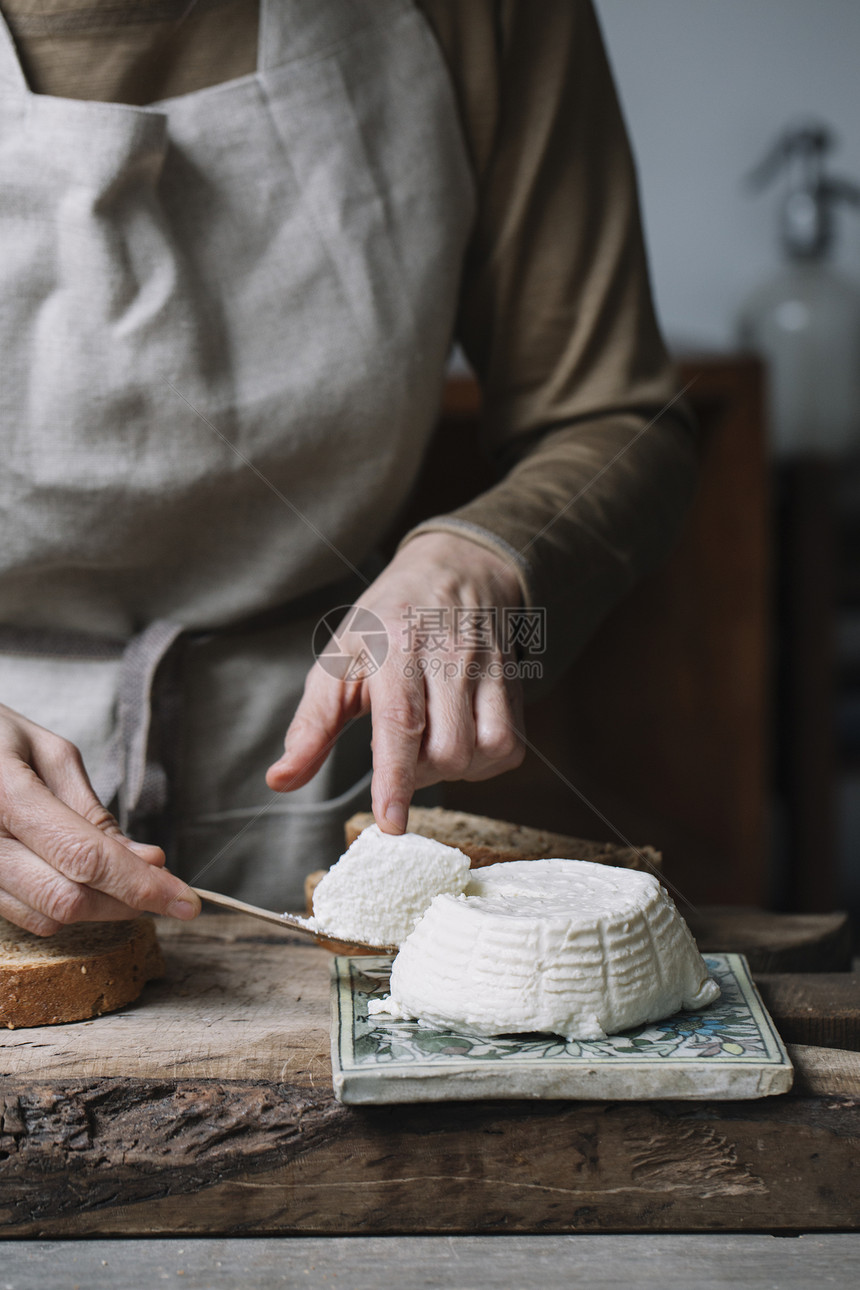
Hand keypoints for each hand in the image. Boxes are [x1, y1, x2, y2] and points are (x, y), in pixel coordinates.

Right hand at [0, 704, 200, 934]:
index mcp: (7, 794)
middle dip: (125, 902)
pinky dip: (61, 906)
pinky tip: (76, 879)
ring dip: (97, 908)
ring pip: (47, 916)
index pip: (85, 857)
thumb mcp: (50, 754)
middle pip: (68, 899)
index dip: (141, 885)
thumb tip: (149, 860)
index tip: (186, 901)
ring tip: (119, 878)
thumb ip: (93, 812)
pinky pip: (23, 916)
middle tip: (162, 890)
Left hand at [266, 532, 525, 831]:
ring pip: (486, 748)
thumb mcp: (338, 662)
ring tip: (429, 749)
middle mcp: (448, 654)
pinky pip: (510, 745)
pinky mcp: (513, 681)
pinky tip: (460, 744)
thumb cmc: (385, 624)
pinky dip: (484, 762)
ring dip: (455, 769)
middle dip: (420, 773)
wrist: (452, 570)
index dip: (396, 778)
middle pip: (448, 747)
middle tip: (400, 755)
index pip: (400, 721)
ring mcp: (487, 667)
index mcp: (396, 645)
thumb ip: (311, 726)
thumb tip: (281, 781)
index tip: (389, 823)